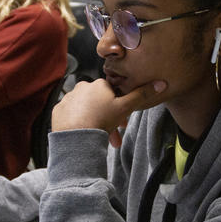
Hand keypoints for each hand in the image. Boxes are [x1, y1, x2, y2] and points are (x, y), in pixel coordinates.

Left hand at [51, 78, 166, 145]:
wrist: (76, 136)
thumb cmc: (101, 120)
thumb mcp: (125, 107)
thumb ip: (142, 95)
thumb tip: (161, 83)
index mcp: (98, 84)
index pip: (113, 93)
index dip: (120, 108)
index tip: (123, 122)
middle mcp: (82, 87)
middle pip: (99, 103)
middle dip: (108, 118)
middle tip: (113, 135)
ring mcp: (68, 98)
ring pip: (86, 109)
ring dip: (94, 121)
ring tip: (98, 138)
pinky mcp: (59, 110)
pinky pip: (72, 115)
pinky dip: (79, 122)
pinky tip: (84, 133)